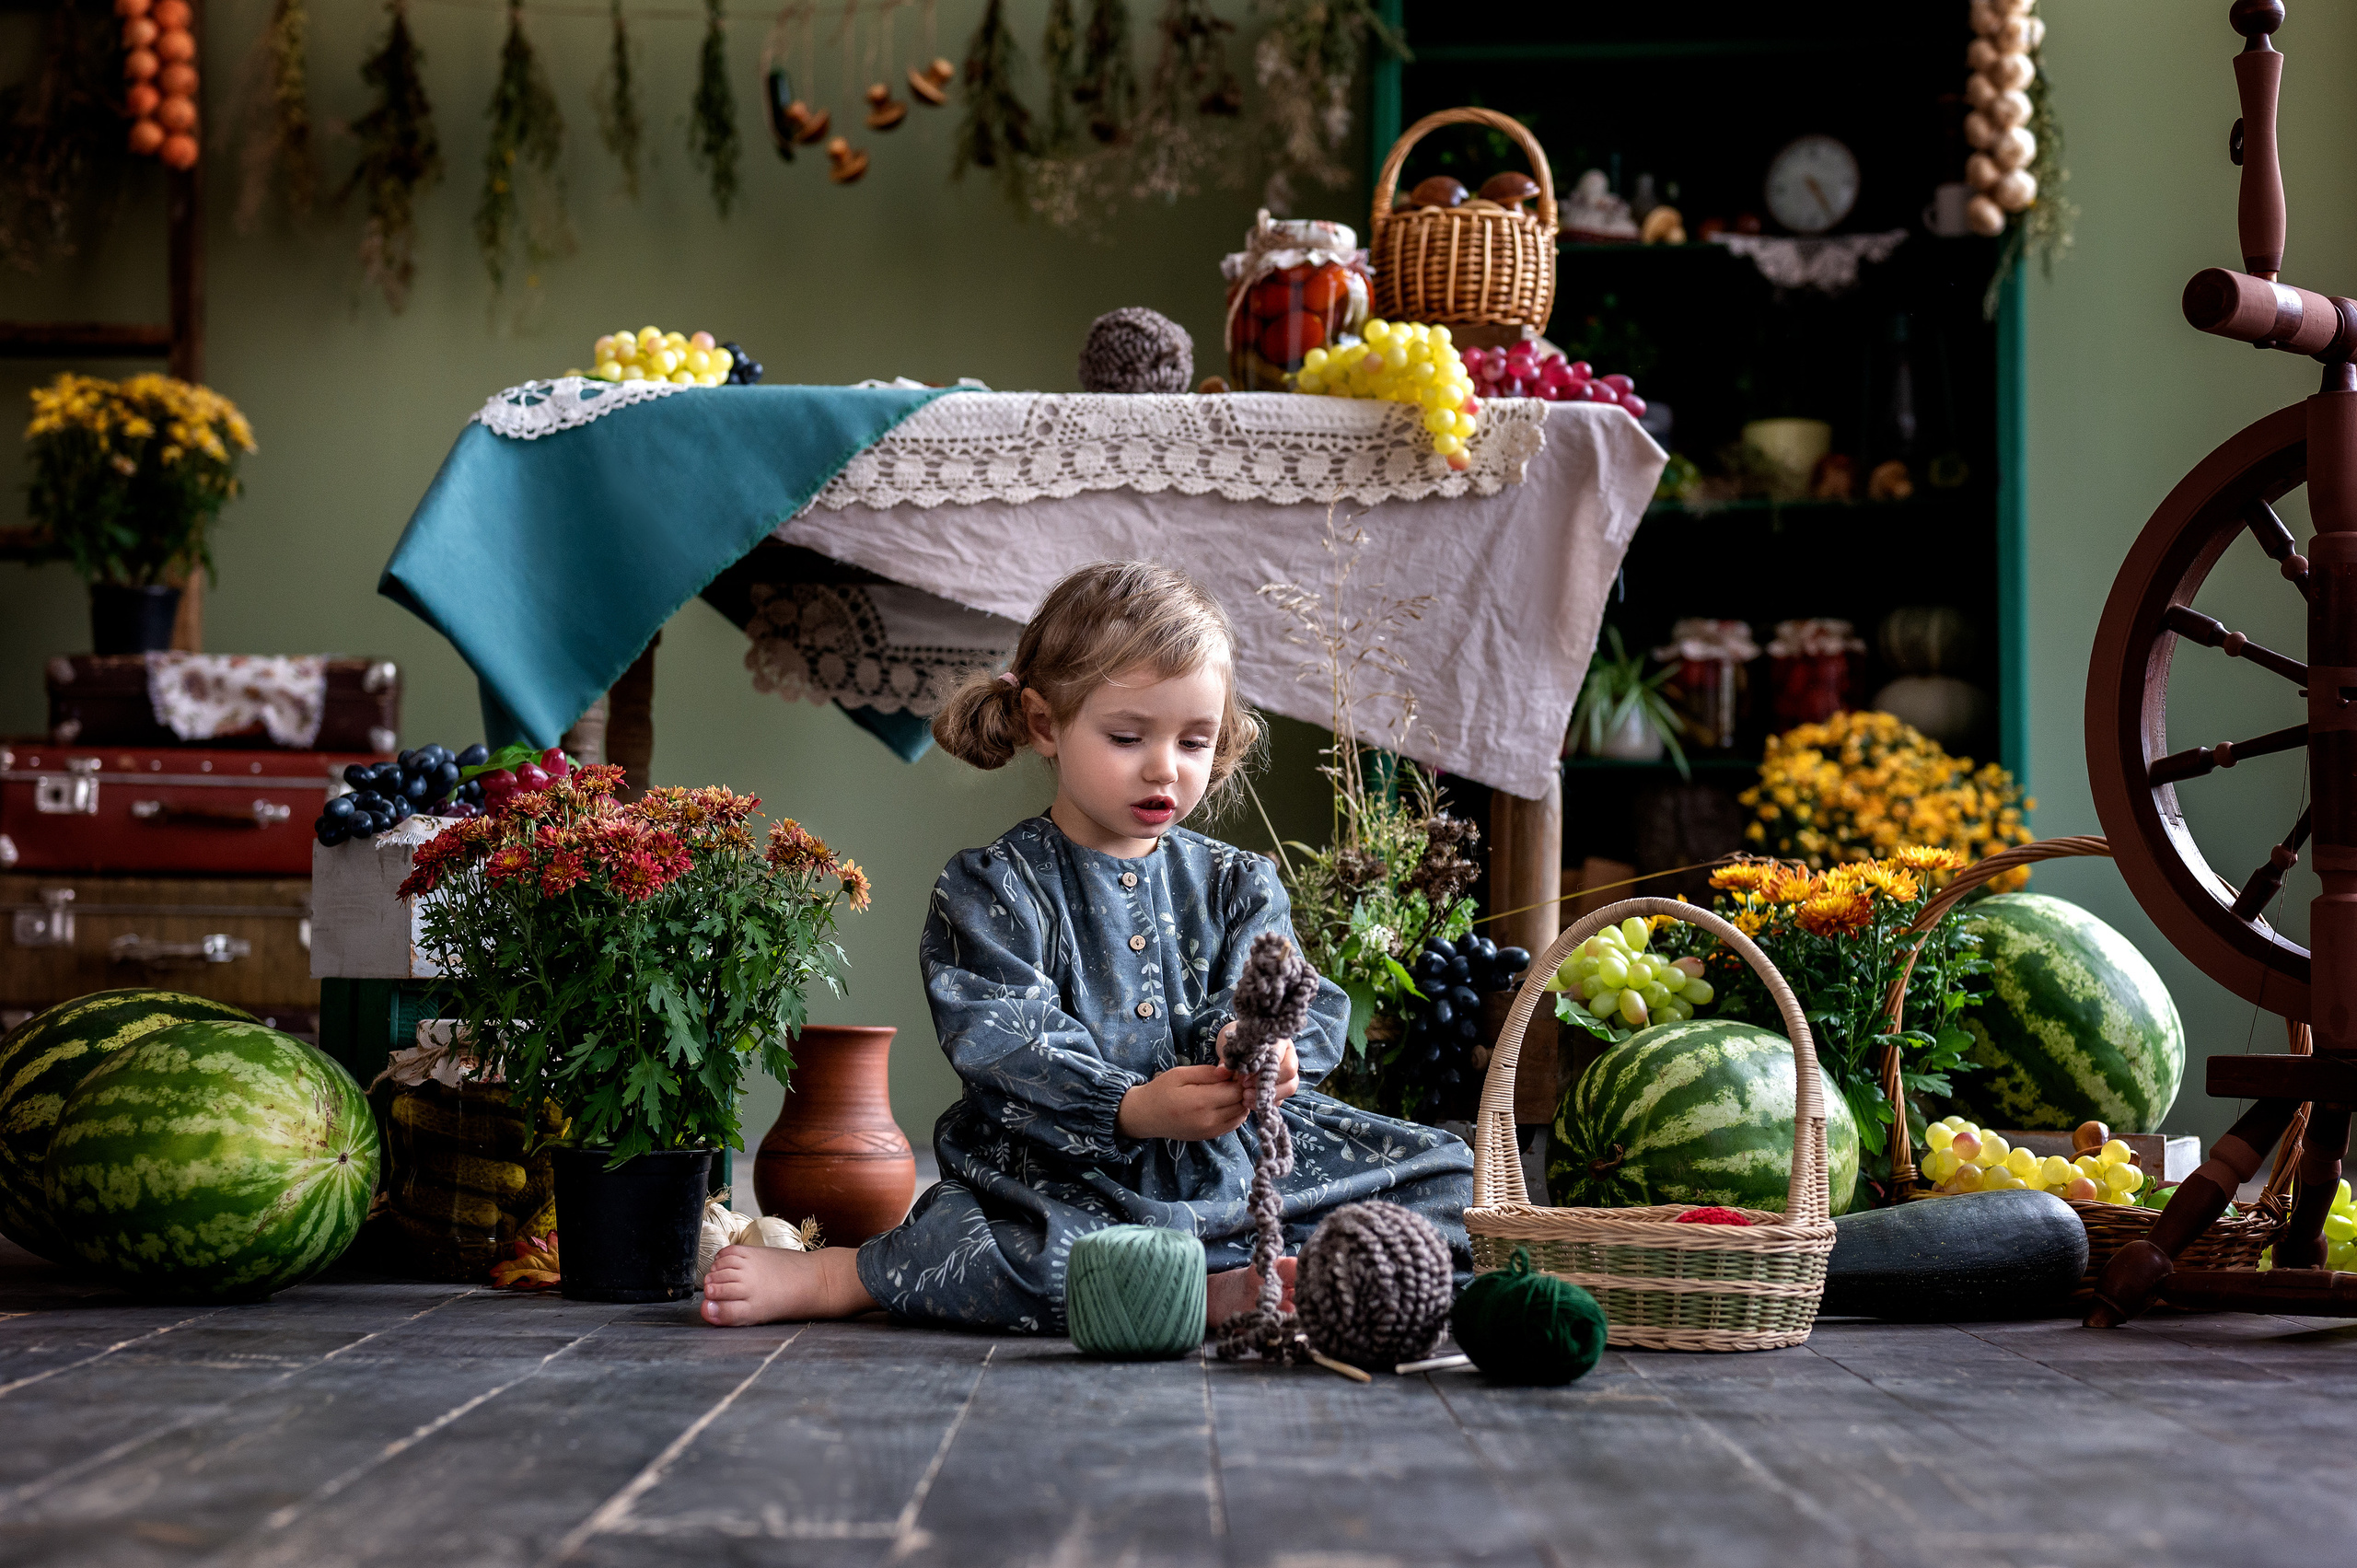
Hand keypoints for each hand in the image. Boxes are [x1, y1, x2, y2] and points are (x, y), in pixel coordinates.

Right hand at [1118, 1064, 1247, 1140]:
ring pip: (1241, 1115)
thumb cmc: (1161, 1091)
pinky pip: (1234, 1124)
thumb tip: (1230, 1071)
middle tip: (1233, 1078)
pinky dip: (1236, 1112)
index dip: (1240, 1078)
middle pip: (1242, 1103)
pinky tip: (1225, 1101)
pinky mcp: (1210, 1136)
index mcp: (1200, 1102)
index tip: (1234, 1070)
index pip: (1236, 1090)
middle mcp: (1209, 1120)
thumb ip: (1207, 1072)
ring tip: (1228, 1089)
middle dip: (1242, 1089)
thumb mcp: (1180, 1074)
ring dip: (1240, 1101)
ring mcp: (1210, 1131)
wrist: (1146, 1116)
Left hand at [1214, 1022, 1298, 1108]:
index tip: (1242, 1078)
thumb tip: (1221, 1073)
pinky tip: (1249, 1102)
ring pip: (1290, 1087)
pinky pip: (1282, 1098)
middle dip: (1267, 1084)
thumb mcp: (1232, 1046)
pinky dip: (1266, 1103)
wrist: (1239, 1048)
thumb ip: (1228, 1059)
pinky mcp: (1283, 1086)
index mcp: (1278, 1041)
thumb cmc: (1239, 1043)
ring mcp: (1288, 1072)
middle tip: (1245, 1089)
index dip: (1261, 1069)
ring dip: (1269, 1096)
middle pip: (1290, 1072)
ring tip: (1246, 1098)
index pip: (1278, 1055)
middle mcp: (1288, 1055)